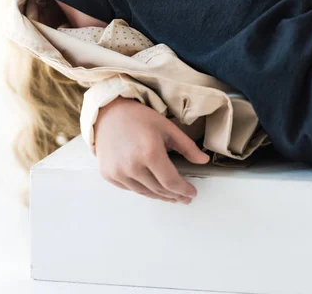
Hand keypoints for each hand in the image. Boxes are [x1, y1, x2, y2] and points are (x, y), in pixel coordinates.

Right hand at [94, 96, 210, 203]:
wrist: (109, 113)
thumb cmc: (138, 118)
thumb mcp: (167, 127)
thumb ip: (187, 146)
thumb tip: (203, 161)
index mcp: (150, 153)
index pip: (171, 182)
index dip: (184, 190)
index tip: (192, 193)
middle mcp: (132, 166)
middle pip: (159, 190)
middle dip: (175, 196)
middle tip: (184, 197)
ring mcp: (118, 172)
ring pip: (145, 193)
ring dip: (160, 196)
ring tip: (171, 195)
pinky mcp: (109, 175)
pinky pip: (130, 189)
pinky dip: (143, 189)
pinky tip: (152, 186)